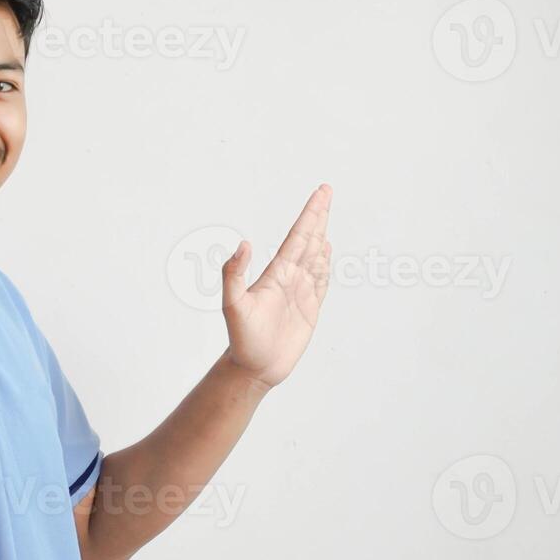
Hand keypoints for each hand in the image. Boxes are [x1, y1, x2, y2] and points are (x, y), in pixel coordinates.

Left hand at [221, 184, 332, 388]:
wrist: (253, 367)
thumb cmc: (241, 339)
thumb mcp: (232, 305)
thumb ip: (234, 274)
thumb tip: (243, 244)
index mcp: (276, 274)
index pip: (297, 237)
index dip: (310, 214)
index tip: (321, 193)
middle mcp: (288, 278)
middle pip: (308, 240)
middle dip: (318, 216)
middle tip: (327, 191)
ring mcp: (299, 293)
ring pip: (314, 257)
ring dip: (321, 236)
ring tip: (325, 217)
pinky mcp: (308, 309)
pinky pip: (320, 281)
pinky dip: (325, 264)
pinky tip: (326, 251)